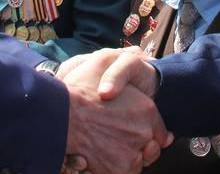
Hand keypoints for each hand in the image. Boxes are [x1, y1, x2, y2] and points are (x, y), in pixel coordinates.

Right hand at [62, 49, 170, 173]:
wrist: (60, 115)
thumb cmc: (79, 89)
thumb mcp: (104, 61)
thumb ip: (128, 58)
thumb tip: (144, 58)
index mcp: (146, 109)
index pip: (159, 128)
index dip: (149, 130)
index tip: (140, 131)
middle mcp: (143, 133)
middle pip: (150, 147)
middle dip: (141, 146)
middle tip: (123, 140)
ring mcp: (131, 154)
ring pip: (138, 162)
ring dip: (129, 158)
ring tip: (112, 149)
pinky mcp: (117, 170)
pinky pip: (124, 172)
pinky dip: (115, 168)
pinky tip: (104, 157)